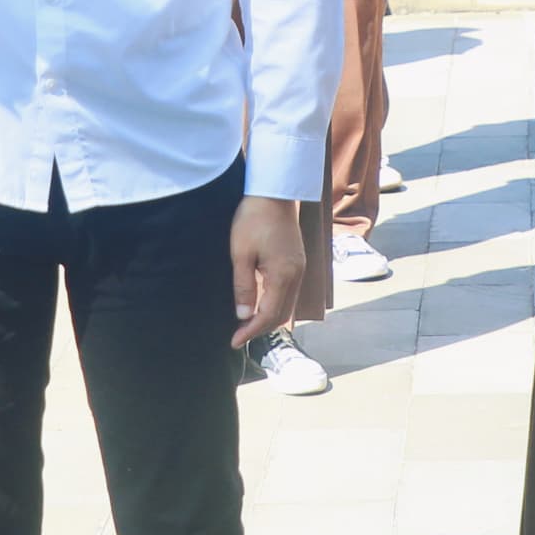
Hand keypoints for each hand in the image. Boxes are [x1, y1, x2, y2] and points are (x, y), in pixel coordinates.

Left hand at [229, 195, 306, 348]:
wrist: (273, 192)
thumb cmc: (253, 219)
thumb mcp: (240, 254)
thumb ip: (243, 287)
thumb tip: (244, 316)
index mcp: (283, 275)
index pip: (269, 315)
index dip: (251, 332)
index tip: (234, 342)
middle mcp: (296, 275)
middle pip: (282, 315)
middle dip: (261, 329)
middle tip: (238, 336)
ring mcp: (299, 268)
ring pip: (287, 305)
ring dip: (268, 318)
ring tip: (247, 325)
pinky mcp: (297, 262)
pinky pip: (289, 293)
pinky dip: (275, 305)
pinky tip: (260, 305)